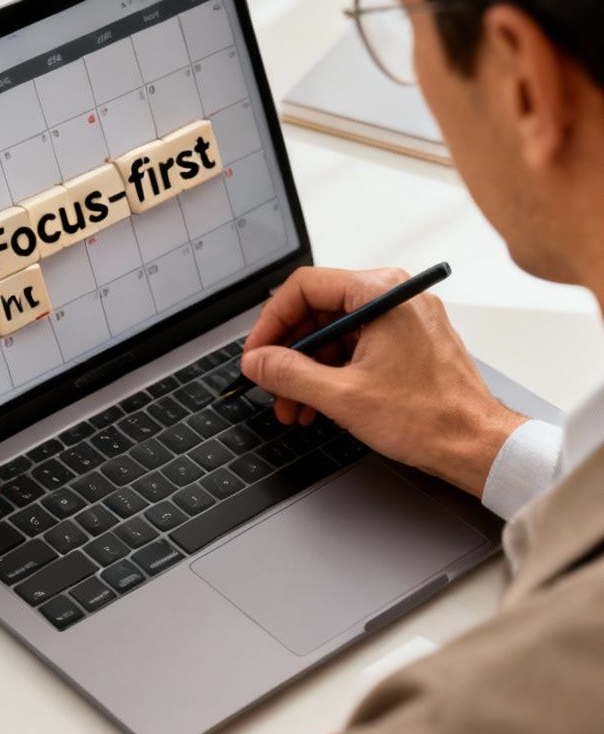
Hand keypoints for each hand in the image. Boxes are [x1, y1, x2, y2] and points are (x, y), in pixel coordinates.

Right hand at [240, 266, 525, 495]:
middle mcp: (397, 297)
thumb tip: (258, 361)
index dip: (271, 322)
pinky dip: (332, 372)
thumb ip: (289, 373)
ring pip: (335, 333)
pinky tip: (318, 403)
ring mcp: (405, 319)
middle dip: (289, 353)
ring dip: (307, 369)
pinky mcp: (409, 341)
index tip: (258, 353)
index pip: (304, 288)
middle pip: (318, 310)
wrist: (476, 445)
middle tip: (271, 384)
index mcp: (383, 294)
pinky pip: (357, 346)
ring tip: (294, 406)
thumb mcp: (342, 396)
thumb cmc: (430, 418)